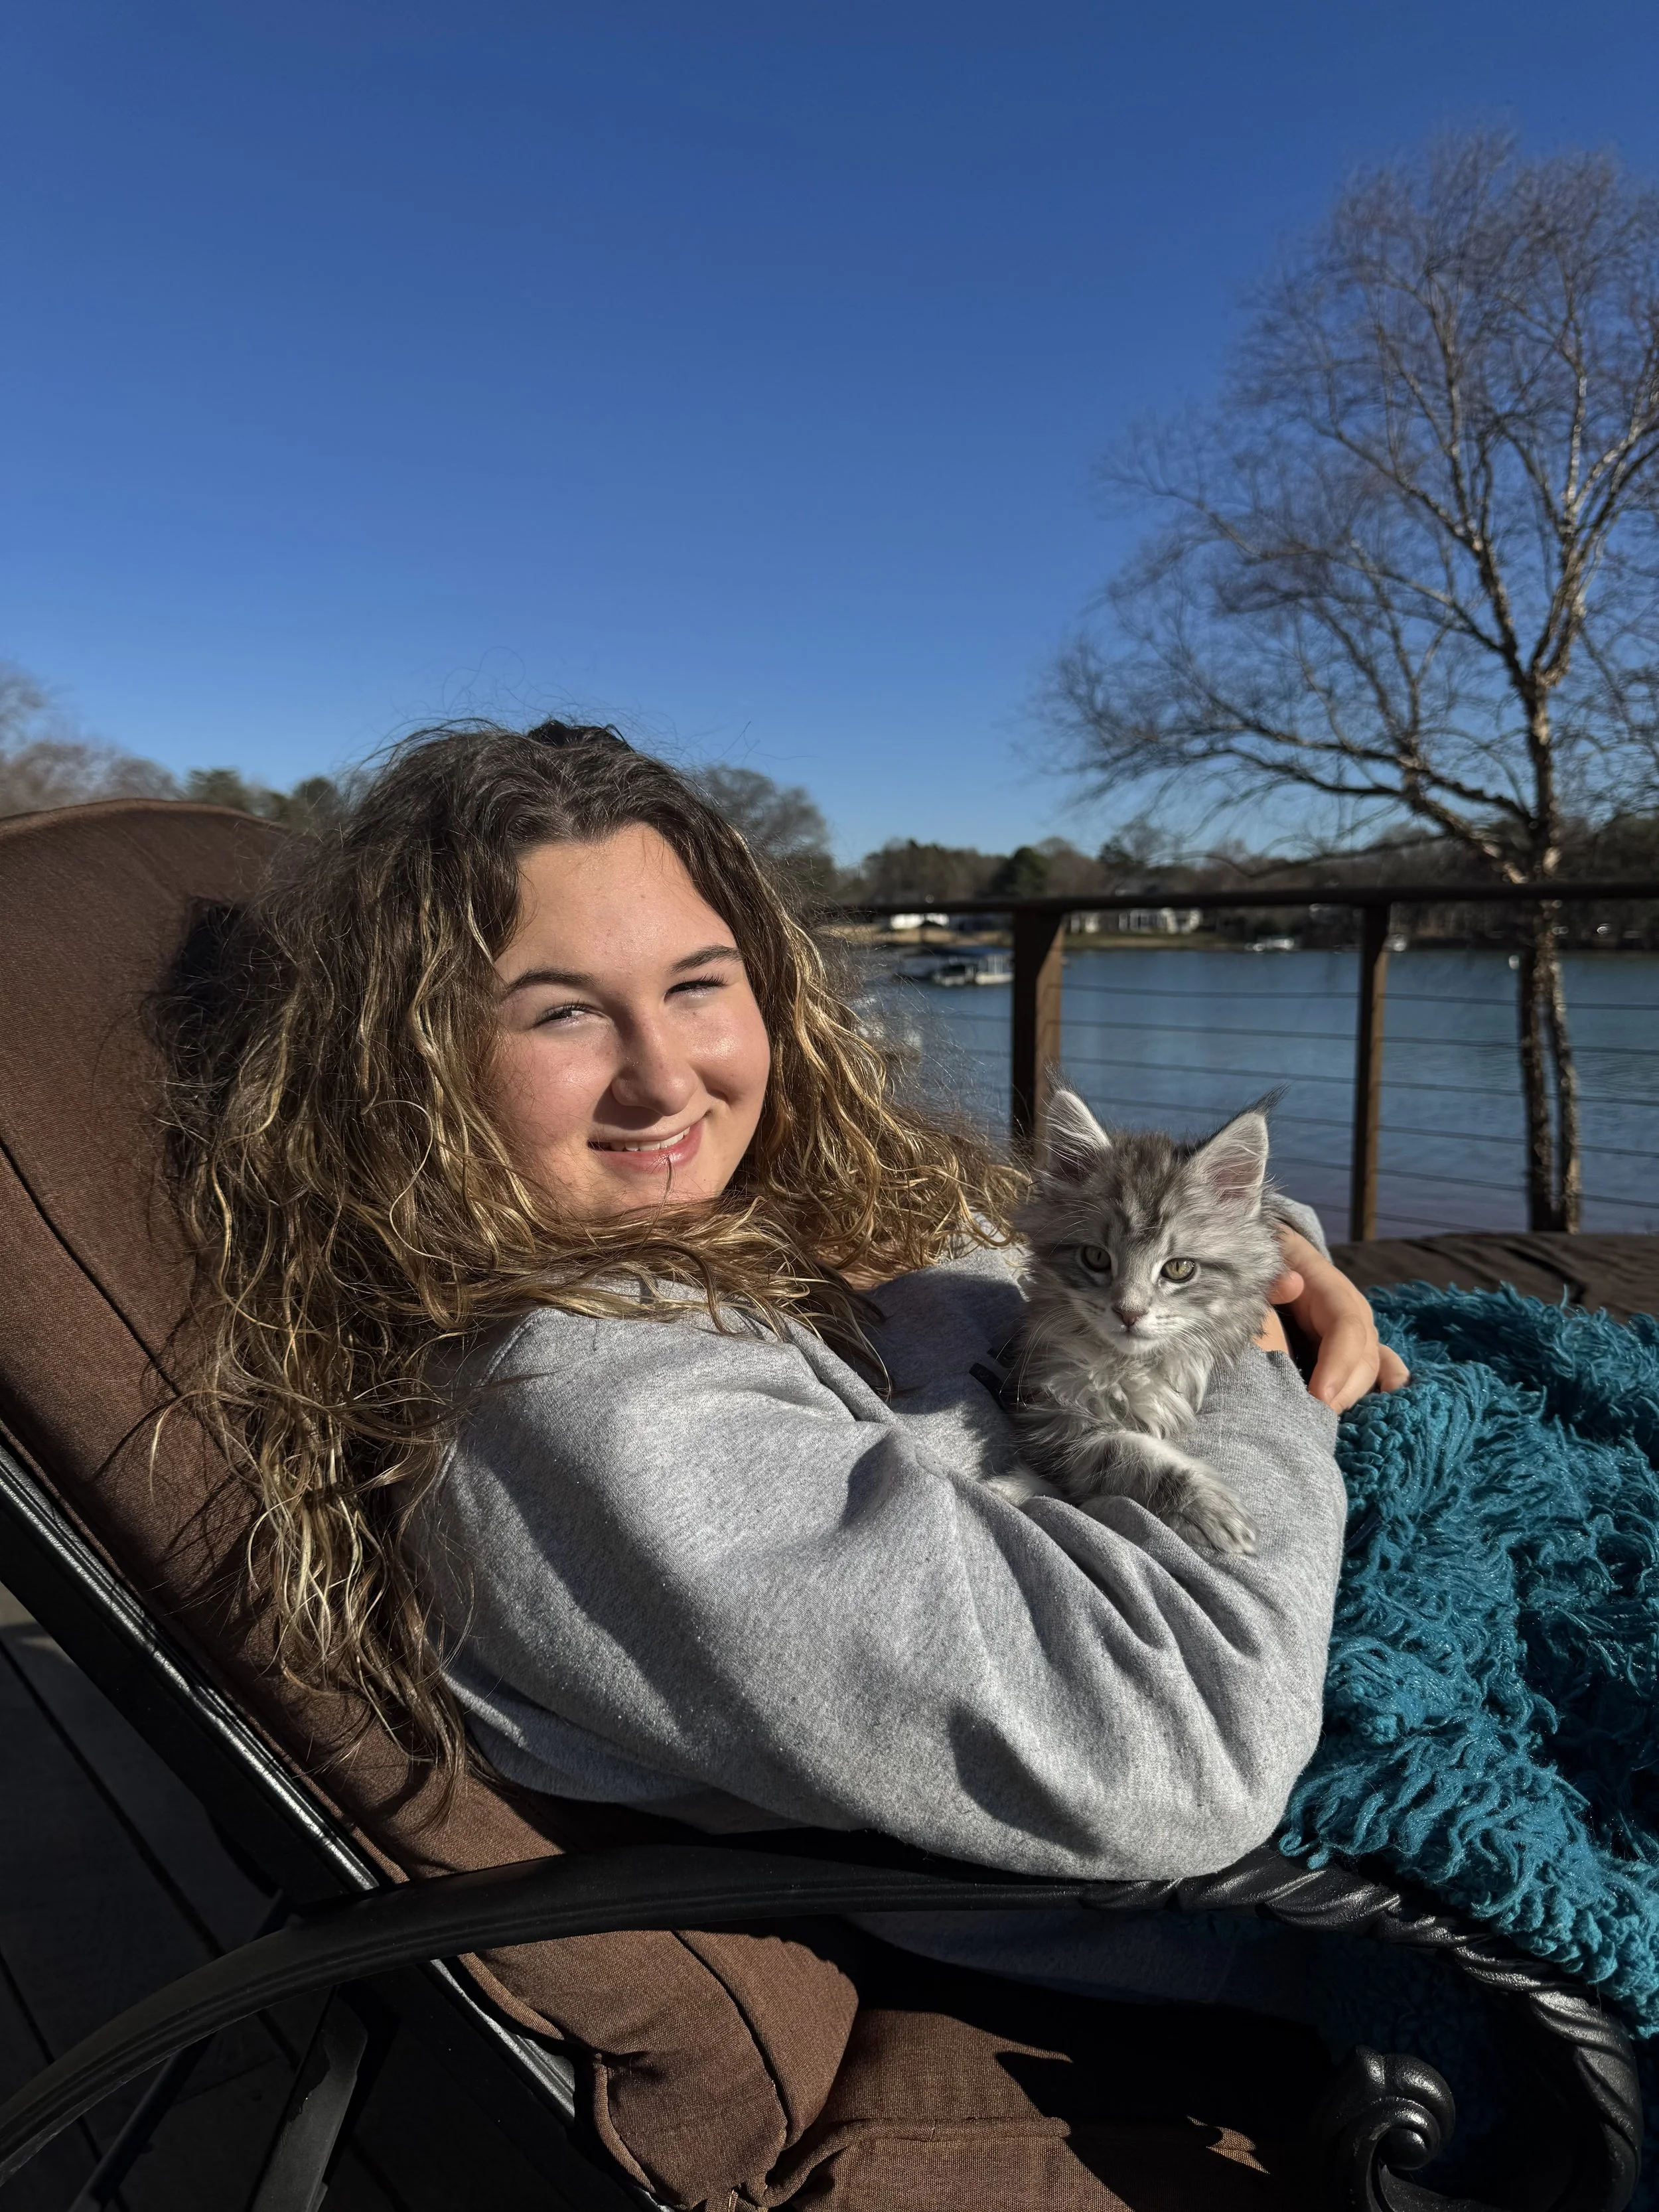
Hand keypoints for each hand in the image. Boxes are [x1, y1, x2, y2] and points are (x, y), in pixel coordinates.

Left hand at [1265, 1227, 1409, 1412]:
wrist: (1274, 1264)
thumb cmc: (1267, 1266)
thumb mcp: (1265, 1265)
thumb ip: (1272, 1278)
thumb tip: (1292, 1284)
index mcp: (1331, 1290)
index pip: (1346, 1327)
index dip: (1338, 1363)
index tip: (1320, 1396)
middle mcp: (1353, 1313)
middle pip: (1361, 1355)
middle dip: (1343, 1390)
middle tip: (1316, 1420)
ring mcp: (1359, 1333)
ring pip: (1371, 1368)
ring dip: (1355, 1397)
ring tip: (1329, 1423)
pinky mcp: (1355, 1351)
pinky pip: (1381, 1369)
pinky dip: (1387, 1388)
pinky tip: (1389, 1408)